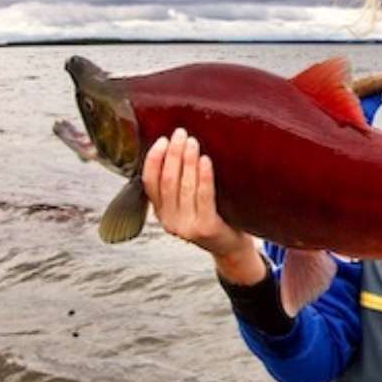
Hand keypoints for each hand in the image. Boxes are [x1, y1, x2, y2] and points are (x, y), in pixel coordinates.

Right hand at [142, 129, 264, 282]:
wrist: (231, 248)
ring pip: (184, 187)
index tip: (163, 140)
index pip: (149, 183)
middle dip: (173, 154)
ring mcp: (187, 227)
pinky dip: (204, 176)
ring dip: (188, 161)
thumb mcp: (188, 205)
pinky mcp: (206, 228)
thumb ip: (178, 185)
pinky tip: (206, 160)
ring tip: (193, 143)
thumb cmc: (212, 218)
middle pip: (167, 181)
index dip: (154, 159)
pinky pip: (204, 197)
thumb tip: (176, 146)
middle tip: (181, 134)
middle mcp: (170, 222)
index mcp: (161, 213)